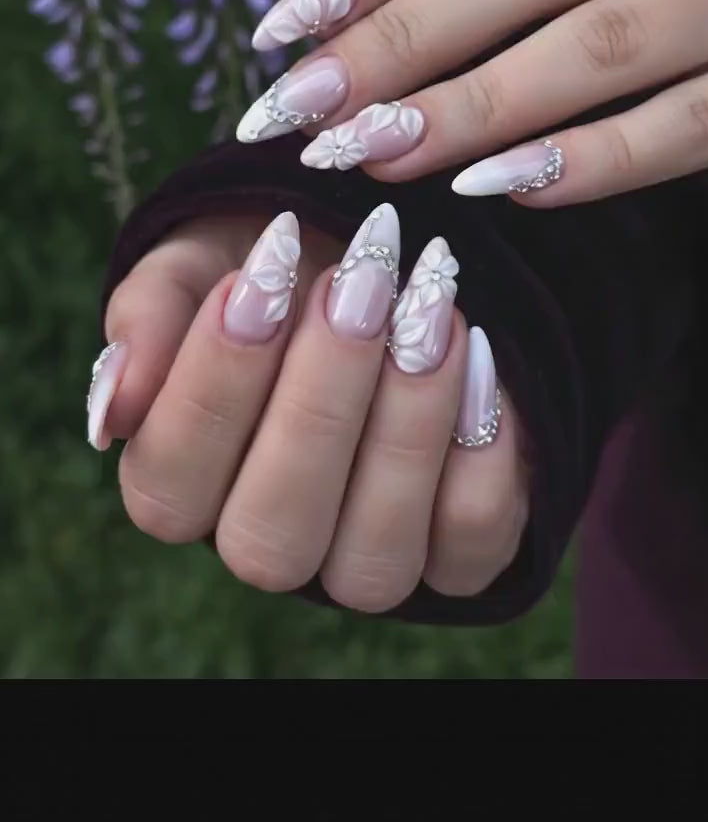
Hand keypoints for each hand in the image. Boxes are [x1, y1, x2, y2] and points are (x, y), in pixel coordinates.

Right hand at [88, 207, 525, 610]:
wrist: (373, 260)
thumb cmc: (274, 265)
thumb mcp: (198, 261)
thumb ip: (148, 319)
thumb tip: (114, 407)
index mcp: (183, 483)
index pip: (171, 481)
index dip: (212, 386)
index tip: (255, 279)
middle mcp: (267, 540)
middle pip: (272, 532)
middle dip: (318, 402)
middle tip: (353, 285)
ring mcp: (362, 561)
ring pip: (372, 555)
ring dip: (405, 425)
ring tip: (425, 306)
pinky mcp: (457, 554)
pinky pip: (472, 541)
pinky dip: (479, 447)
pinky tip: (474, 347)